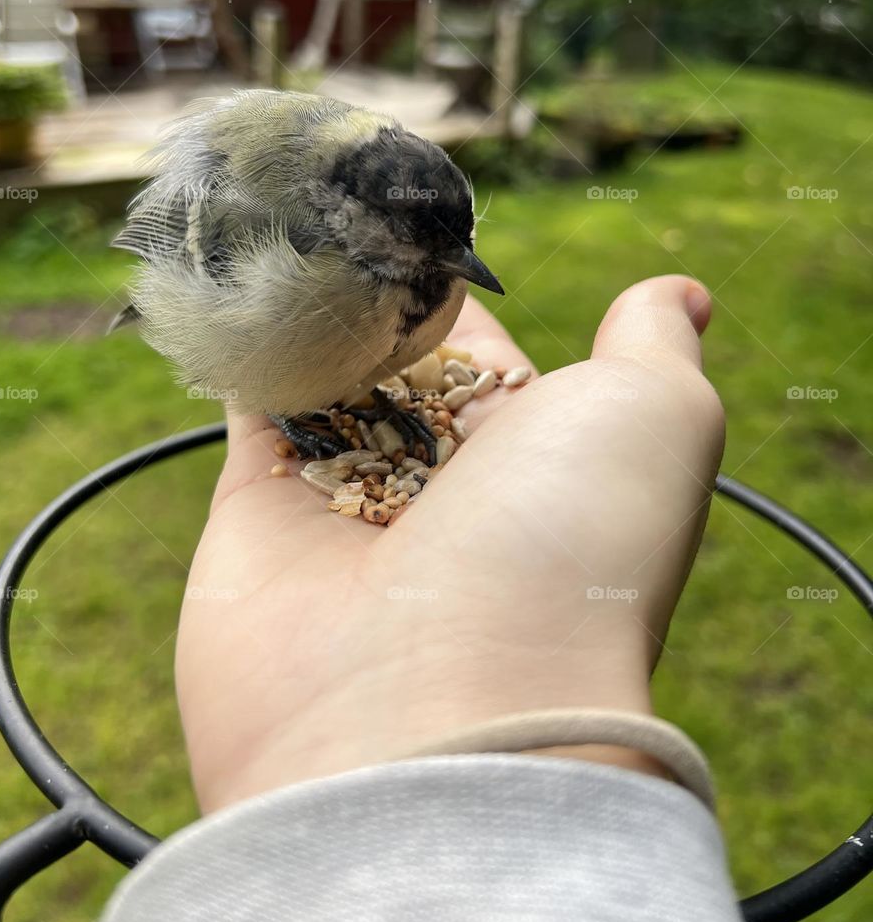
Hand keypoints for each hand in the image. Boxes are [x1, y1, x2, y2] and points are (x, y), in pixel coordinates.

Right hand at [176, 275, 724, 812]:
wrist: (435, 706)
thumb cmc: (566, 547)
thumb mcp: (656, 417)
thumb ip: (654, 344)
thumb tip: (680, 293)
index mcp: (532, 467)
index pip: (488, 361)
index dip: (457, 295)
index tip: (421, 229)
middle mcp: (441, 495)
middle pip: (397, 374)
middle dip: (372, 303)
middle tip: (340, 215)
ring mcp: (344, 507)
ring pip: (321, 387)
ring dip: (307, 317)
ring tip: (284, 229)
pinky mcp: (254, 520)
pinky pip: (250, 416)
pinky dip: (245, 353)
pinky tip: (241, 287)